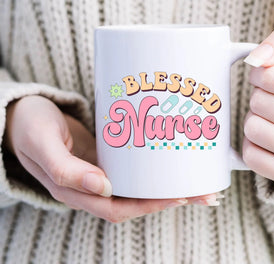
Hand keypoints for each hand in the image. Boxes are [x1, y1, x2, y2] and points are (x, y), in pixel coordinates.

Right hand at [4, 95, 220, 221]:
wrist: (20, 114)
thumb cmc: (29, 127)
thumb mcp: (43, 144)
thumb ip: (66, 169)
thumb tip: (103, 188)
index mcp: (74, 191)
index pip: (118, 208)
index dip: (150, 206)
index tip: (179, 196)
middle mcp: (91, 186)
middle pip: (136, 200)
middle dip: (170, 198)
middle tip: (204, 190)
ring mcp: (99, 171)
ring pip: (137, 186)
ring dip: (166, 184)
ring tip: (198, 176)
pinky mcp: (104, 156)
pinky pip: (132, 168)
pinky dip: (152, 169)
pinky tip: (171, 159)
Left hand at [242, 29, 273, 188]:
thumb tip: (254, 59)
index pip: (269, 76)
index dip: (261, 73)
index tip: (271, 77)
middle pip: (259, 103)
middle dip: (259, 96)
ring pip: (253, 129)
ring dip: (255, 119)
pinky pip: (251, 156)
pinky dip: (253, 144)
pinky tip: (271, 139)